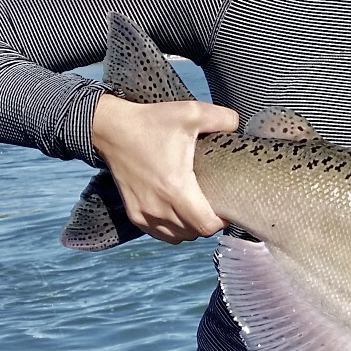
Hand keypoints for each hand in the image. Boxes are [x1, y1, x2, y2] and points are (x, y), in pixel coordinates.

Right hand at [90, 94, 237, 243]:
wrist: (111, 129)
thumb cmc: (150, 122)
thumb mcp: (191, 113)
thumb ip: (223, 119)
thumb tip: (239, 127)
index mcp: (176, 189)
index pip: (207, 226)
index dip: (222, 220)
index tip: (227, 205)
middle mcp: (159, 208)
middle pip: (195, 233)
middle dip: (209, 222)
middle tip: (215, 202)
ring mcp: (144, 214)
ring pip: (178, 237)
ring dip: (191, 227)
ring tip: (198, 207)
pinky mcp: (134, 214)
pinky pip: (160, 234)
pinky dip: (173, 229)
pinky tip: (178, 212)